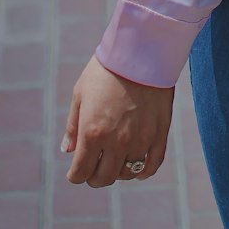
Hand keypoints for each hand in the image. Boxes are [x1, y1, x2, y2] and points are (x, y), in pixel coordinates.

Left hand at [62, 56, 173, 186]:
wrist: (141, 50)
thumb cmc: (106, 69)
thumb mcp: (80, 94)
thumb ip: (73, 126)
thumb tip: (68, 151)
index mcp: (93, 133)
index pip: (81, 173)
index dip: (76, 174)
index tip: (76, 169)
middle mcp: (117, 142)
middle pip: (103, 178)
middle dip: (94, 175)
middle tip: (94, 165)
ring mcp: (140, 139)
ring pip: (127, 173)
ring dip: (118, 171)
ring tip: (115, 160)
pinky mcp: (159, 133)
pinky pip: (152, 165)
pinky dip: (143, 171)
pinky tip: (137, 168)